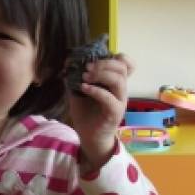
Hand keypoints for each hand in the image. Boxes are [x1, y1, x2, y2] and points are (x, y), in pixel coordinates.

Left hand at [67, 53, 133, 168]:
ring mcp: (119, 101)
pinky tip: (83, 88)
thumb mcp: (78, 92)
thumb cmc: (86, 114)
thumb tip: (68, 62)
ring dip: (100, 75)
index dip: (115, 57)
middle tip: (86, 68)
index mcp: (114, 83)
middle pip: (122, 67)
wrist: (89, 137)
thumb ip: (75, 78)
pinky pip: (109, 98)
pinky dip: (96, 90)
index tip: (97, 59)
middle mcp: (120, 90)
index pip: (126, 64)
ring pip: (119, 80)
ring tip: (84, 78)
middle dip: (103, 63)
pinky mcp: (115, 113)